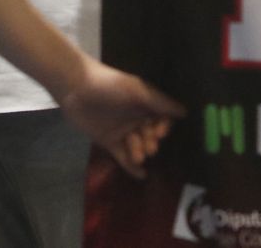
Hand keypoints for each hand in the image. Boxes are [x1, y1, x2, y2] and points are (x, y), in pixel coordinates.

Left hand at [59, 58, 184, 177]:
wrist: (75, 89)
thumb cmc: (109, 85)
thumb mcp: (137, 90)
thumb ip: (160, 102)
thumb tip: (185, 112)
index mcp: (145, 103)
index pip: (163, 118)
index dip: (164, 127)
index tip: (161, 132)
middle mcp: (136, 118)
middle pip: (151, 134)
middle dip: (152, 141)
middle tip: (149, 146)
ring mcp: (123, 131)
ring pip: (138, 146)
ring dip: (141, 152)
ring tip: (138, 155)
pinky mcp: (109, 142)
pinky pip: (124, 157)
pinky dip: (132, 167)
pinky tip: (141, 175)